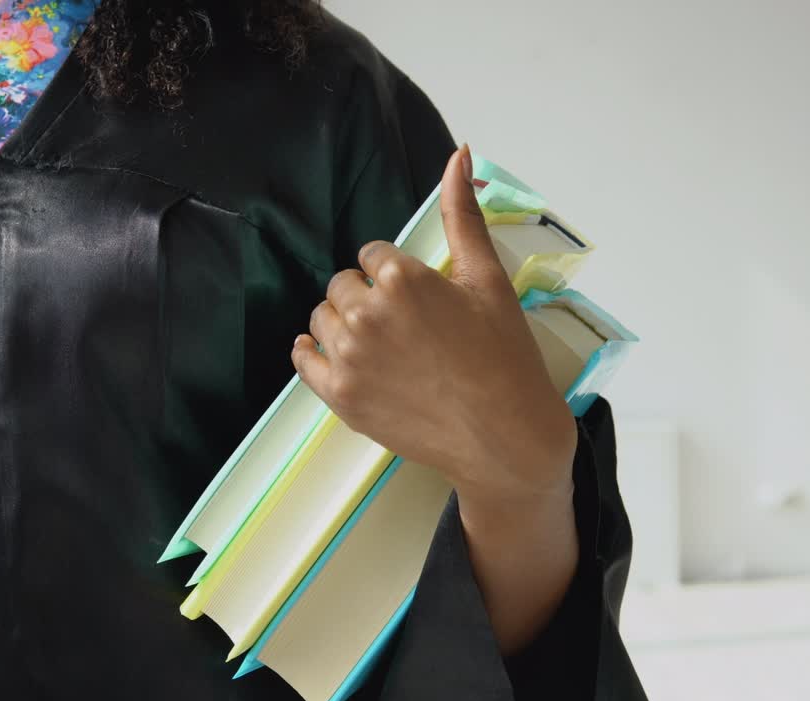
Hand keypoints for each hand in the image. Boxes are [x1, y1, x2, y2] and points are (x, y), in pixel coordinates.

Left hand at [291, 145, 576, 508]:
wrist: (505, 437)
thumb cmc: (505, 357)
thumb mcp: (488, 280)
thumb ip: (464, 215)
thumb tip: (459, 153)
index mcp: (404, 279)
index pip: (372, 257)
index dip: (394, 275)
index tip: (417, 298)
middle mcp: (368, 315)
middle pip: (343, 286)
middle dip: (367, 296)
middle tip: (403, 324)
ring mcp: (349, 358)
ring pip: (322, 320)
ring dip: (344, 324)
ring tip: (381, 345)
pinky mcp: (340, 397)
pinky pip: (303, 360)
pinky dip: (312, 354)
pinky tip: (331, 355)